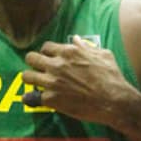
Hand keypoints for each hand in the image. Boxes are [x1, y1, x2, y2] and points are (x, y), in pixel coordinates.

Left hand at [22, 36, 137, 127]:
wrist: (113, 100)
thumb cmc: (111, 76)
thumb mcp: (102, 55)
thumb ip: (86, 47)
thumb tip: (77, 40)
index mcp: (69, 52)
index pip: (46, 47)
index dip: (47, 53)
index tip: (49, 59)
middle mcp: (57, 65)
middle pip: (31, 58)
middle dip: (34, 62)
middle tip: (39, 69)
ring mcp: (52, 82)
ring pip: (27, 76)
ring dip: (31, 79)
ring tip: (36, 83)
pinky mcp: (51, 99)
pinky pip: (32, 97)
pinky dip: (33, 99)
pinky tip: (34, 99)